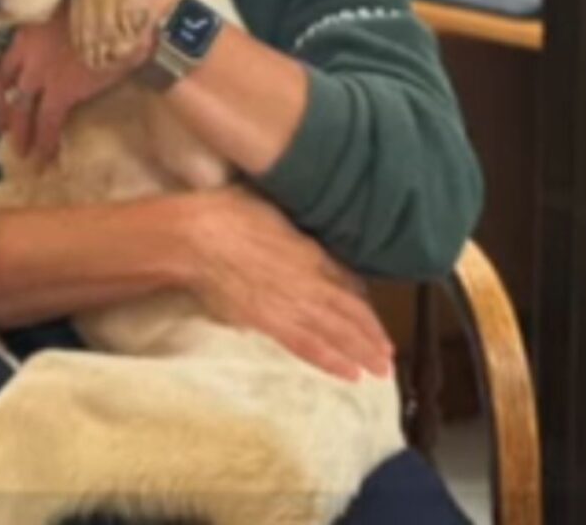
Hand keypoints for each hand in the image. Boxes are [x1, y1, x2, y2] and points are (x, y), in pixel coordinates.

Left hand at [0, 5, 144, 163]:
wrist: (124, 12)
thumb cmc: (106, 3)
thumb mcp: (71, 8)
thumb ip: (59, 26)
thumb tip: (65, 38)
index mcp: (29, 29)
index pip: (3, 60)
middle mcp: (28, 52)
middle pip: (6, 87)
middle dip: (4, 110)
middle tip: (5, 128)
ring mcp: (42, 72)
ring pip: (21, 108)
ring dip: (20, 131)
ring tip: (23, 151)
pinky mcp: (62, 90)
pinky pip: (48, 121)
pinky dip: (45, 141)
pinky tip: (44, 156)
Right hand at [182, 188, 393, 381]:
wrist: (196, 237)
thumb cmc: (231, 213)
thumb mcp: (275, 211)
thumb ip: (301, 233)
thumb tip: (318, 247)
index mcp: (311, 253)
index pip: (348, 284)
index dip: (366, 305)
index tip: (379, 320)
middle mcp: (308, 283)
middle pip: (348, 314)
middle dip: (371, 337)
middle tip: (389, 357)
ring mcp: (289, 306)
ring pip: (334, 335)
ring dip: (359, 353)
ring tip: (379, 370)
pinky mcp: (267, 322)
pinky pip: (306, 346)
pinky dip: (329, 361)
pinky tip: (347, 374)